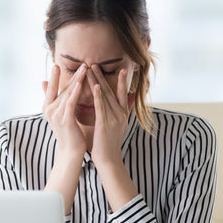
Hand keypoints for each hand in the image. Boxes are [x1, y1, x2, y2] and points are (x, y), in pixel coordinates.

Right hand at [42, 64, 87, 158]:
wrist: (70, 152)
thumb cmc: (67, 132)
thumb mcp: (57, 113)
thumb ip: (52, 98)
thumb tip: (42, 82)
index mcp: (47, 107)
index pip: (51, 88)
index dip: (54, 76)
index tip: (56, 64)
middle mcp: (50, 110)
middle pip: (61, 88)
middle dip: (72, 75)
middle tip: (81, 63)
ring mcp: (56, 115)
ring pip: (67, 93)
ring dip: (76, 80)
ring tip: (84, 69)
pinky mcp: (65, 120)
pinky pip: (70, 103)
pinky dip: (75, 93)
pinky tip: (80, 84)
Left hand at [87, 64, 137, 211]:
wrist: (109, 160)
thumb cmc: (109, 143)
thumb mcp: (119, 125)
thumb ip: (124, 110)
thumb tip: (130, 97)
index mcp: (122, 114)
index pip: (122, 93)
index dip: (122, 80)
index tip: (122, 68)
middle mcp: (120, 114)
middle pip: (112, 90)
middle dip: (104, 76)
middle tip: (96, 62)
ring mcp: (114, 118)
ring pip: (106, 95)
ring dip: (98, 80)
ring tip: (91, 68)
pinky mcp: (105, 123)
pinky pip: (102, 107)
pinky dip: (99, 95)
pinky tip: (96, 86)